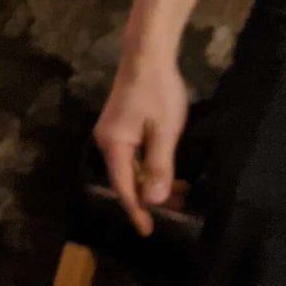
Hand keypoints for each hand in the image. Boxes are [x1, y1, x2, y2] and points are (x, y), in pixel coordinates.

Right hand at [95, 0, 209, 233]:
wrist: (147, 54)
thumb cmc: (157, 90)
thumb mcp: (165, 130)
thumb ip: (159, 166)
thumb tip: (154, 200)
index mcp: (113, 145)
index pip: (123, 187)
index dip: (137, 210)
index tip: (148, 231)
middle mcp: (106, 142)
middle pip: (126, 180)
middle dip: (149, 197)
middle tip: (178, 207)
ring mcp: (112, 133)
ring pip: (130, 168)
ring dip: (151, 181)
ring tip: (179, 191)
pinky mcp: (120, 125)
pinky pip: (132, 155)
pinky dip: (148, 167)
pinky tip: (166, 170)